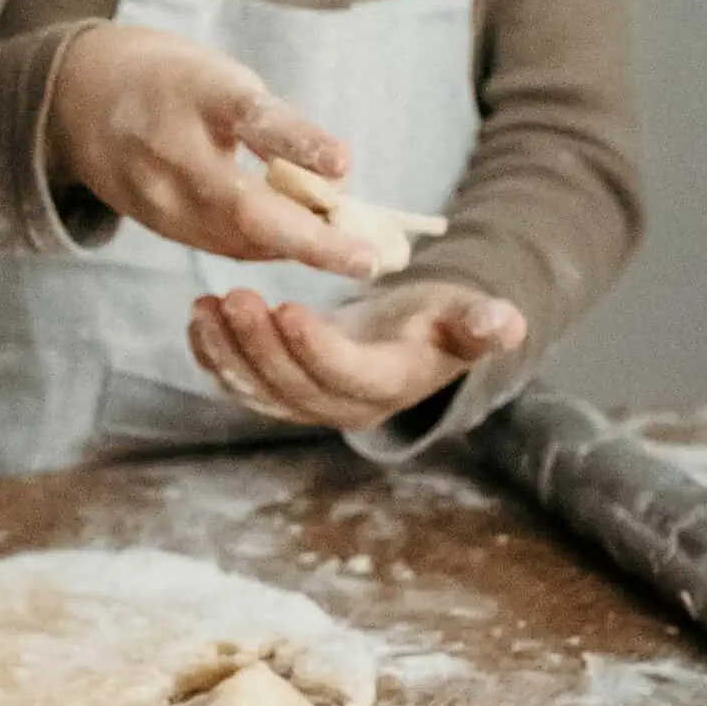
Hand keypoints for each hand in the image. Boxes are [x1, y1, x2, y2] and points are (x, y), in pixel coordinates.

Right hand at [46, 25, 374, 277]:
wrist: (80, 98)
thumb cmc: (175, 81)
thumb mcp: (221, 79)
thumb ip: (270, 126)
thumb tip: (334, 184)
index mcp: (196, 92)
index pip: (252, 118)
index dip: (299, 142)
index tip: (344, 164)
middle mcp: (171, 147)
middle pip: (243, 205)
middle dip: (310, 240)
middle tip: (367, 261)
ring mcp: (156, 193)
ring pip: (236, 237)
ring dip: (296, 250)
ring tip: (353, 257)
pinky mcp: (152, 222)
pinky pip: (219, 244)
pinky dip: (263, 247)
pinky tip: (297, 247)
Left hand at [188, 278, 527, 431]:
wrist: (409, 338)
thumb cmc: (437, 319)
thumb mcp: (461, 315)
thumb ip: (480, 321)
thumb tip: (508, 322)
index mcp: (389, 385)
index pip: (346, 374)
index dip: (315, 347)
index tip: (286, 307)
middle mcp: (345, 408)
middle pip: (293, 384)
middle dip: (258, 343)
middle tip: (233, 297)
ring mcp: (309, 406)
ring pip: (259, 389)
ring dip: (227, 352)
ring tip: (205, 307)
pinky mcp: (281, 394)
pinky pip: (241, 384)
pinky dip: (214, 357)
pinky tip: (198, 320)